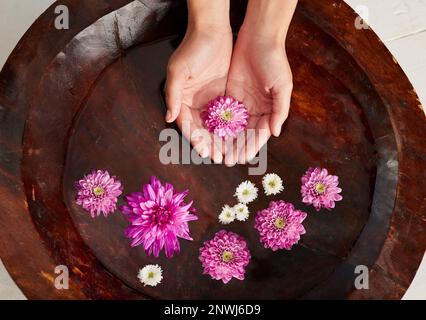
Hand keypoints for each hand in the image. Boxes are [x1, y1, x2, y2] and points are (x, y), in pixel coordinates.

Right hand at [165, 1, 231, 163]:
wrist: (212, 30)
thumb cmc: (192, 49)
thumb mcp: (178, 71)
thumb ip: (172, 95)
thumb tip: (168, 118)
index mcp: (182, 100)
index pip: (188, 126)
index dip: (196, 140)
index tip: (206, 152)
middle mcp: (195, 103)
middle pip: (203, 130)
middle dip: (212, 145)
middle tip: (222, 158)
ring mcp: (209, 100)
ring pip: (216, 125)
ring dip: (223, 140)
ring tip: (232, 153)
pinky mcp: (223, 95)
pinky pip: (227, 115)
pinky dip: (232, 127)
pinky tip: (240, 137)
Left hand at [224, 31, 292, 165]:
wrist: (258, 37)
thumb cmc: (274, 61)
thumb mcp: (282, 86)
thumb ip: (280, 110)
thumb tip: (275, 133)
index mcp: (270, 110)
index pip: (259, 134)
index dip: (251, 146)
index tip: (242, 158)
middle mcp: (256, 109)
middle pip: (245, 134)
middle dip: (236, 147)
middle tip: (227, 160)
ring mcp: (242, 102)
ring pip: (233, 126)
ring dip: (226, 140)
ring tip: (218, 152)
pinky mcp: (230, 94)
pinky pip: (224, 112)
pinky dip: (218, 124)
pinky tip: (211, 134)